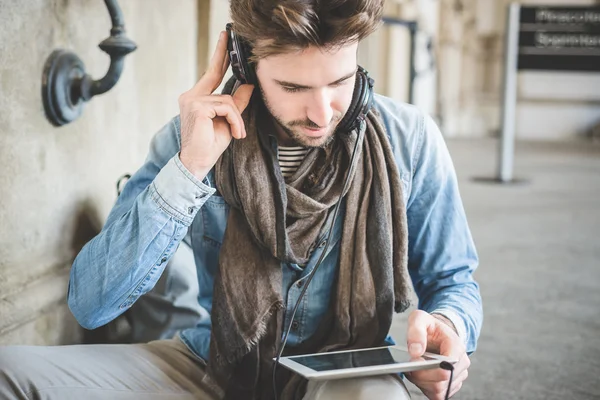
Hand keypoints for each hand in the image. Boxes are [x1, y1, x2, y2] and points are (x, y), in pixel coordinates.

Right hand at [178, 30, 254, 178]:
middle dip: (222, 54)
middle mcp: (191, 96)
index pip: (210, 74)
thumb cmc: (210, 145)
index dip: (219, 57)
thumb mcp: (229, 121)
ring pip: (227, 99)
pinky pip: (226, 107)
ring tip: (238, 133)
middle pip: (214, 73)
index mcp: (197, 98)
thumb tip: (248, 85)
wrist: (198, 163)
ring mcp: (192, 100)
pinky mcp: (198, 107)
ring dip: (237, 118)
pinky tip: (235, 133)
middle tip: (228, 33)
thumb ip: (237, 103)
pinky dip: (235, 120)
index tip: (224, 40)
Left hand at [405, 310, 470, 399]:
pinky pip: (438, 395)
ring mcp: (458, 376)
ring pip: (439, 391)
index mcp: (456, 346)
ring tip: (416, 369)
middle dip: (422, 376)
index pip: (447, 368)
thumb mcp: (420, 319)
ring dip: (423, 383)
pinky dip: (426, 388)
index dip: (427, 368)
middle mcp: (461, 363)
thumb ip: (416, 331)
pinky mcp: (451, 385)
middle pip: (442, 382)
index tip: (415, 361)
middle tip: (412, 366)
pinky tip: (421, 376)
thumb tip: (416, 351)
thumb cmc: (430, 327)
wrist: (437, 334)